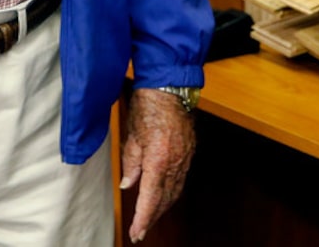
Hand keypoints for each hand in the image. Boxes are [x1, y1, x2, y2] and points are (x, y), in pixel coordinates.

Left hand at [120, 87, 195, 242]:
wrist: (169, 85)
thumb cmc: (148, 104)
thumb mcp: (132, 135)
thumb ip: (131, 163)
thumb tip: (129, 184)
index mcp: (159, 158)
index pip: (151, 197)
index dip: (143, 218)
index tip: (136, 232)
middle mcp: (176, 161)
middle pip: (165, 198)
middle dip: (153, 217)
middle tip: (140, 230)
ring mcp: (186, 157)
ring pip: (175, 191)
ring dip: (163, 206)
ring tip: (151, 217)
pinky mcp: (190, 151)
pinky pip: (181, 178)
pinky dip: (171, 191)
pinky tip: (164, 196)